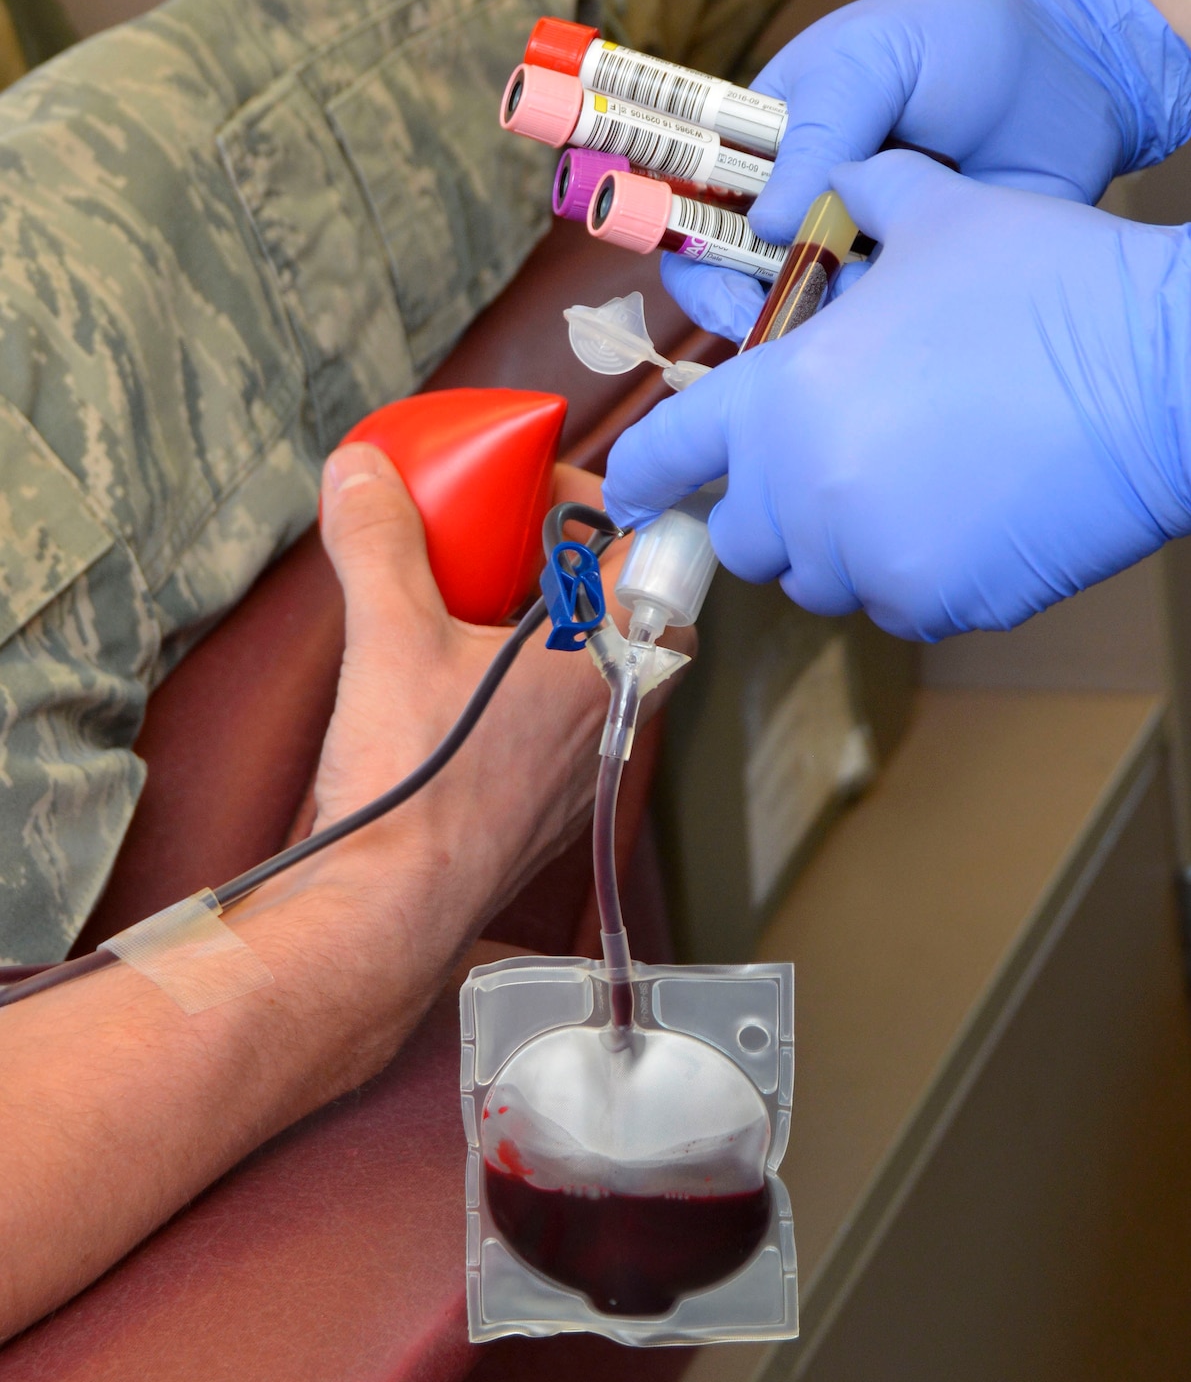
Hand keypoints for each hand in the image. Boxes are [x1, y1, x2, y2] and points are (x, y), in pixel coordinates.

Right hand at [313, 447, 684, 956]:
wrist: (393, 911)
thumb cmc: (417, 789)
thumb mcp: (388, 635)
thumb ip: (378, 539)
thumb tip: (361, 470)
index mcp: (611, 655)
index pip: (655, 546)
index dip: (606, 501)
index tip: (542, 488)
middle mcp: (618, 707)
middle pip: (633, 601)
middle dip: (577, 561)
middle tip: (508, 540)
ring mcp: (590, 757)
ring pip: (602, 662)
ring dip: (553, 621)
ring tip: (475, 600)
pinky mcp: (555, 796)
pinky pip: (566, 713)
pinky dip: (530, 680)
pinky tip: (461, 677)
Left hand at [603, 151, 1190, 641]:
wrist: (1163, 374)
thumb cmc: (1049, 284)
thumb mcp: (937, 216)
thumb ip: (859, 201)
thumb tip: (836, 185)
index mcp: (781, 396)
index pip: (666, 455)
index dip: (640, 477)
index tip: (630, 496)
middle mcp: (804, 491)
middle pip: (744, 533)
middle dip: (769, 503)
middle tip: (825, 463)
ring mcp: (869, 558)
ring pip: (817, 575)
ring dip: (838, 541)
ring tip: (906, 482)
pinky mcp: (937, 604)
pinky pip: (893, 602)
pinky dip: (910, 571)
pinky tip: (964, 515)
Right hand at [660, 0, 1190, 342]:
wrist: (1073, 70)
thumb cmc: (957, 38)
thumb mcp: (870, 58)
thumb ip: (817, 131)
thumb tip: (764, 227)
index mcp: (768, 143)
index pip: (691, 204)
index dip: (685, 247)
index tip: (716, 279)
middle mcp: (800, 203)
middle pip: (733, 277)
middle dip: (741, 307)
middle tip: (771, 325)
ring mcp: (856, 251)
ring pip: (801, 315)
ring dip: (812, 323)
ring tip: (857, 302)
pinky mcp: (913, 288)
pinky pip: (874, 332)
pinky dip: (876, 337)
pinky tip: (905, 316)